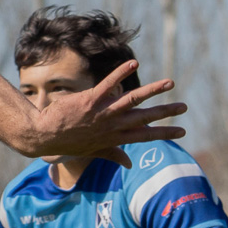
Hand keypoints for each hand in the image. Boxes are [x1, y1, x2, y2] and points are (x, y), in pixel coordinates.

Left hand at [26, 61, 187, 164]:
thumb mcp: (94, 151)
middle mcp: (111, 126)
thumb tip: (129, 163)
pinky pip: (108, 85)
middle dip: (165, 112)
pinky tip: (133, 63)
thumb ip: (113, 155)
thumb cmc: (69, 142)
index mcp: (114, 138)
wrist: (43, 136)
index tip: (182, 131)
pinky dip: (120, 74)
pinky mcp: (90, 100)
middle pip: (143, 118)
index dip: (164, 133)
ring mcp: (101, 113)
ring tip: (169, 83)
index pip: (144, 136)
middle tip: (184, 107)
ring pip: (131, 100)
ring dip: (151, 91)